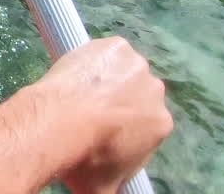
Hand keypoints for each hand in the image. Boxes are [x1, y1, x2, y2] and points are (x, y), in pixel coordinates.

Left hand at [33, 37, 172, 193]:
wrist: (61, 122)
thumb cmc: (86, 159)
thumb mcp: (105, 188)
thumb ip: (114, 188)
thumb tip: (109, 193)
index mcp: (162, 123)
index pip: (145, 123)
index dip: (123, 126)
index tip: (102, 130)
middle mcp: (156, 91)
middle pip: (135, 94)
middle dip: (116, 102)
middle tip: (87, 111)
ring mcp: (136, 65)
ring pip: (120, 70)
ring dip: (106, 78)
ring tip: (77, 92)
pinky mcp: (116, 45)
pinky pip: (106, 50)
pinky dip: (94, 57)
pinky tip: (77, 71)